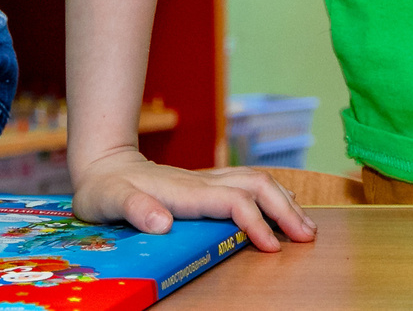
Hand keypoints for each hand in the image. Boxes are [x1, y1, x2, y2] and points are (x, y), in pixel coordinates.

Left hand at [70, 146, 315, 250]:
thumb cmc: (105, 188)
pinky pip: (248, 183)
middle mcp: (203, 182)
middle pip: (258, 186)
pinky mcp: (207, 183)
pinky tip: (283, 205)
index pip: (234, 202)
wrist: (104, 165)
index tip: (272, 247)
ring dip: (285, 201)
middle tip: (308, 237)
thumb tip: (164, 223)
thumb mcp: (108, 200)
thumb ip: (135, 209)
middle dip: (286, 210)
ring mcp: (207, 180)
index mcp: (185, 191)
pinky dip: (273, 194)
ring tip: (305, 225)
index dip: (256, 222)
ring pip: (258, 181)